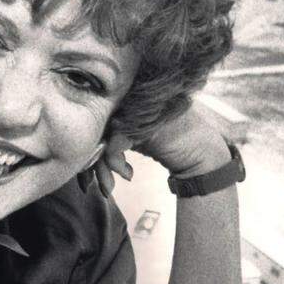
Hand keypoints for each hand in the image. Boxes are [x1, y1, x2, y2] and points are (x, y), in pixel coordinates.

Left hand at [88, 103, 231, 197]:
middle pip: (97, 127)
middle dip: (90, 161)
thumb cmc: (167, 146)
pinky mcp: (147, 120)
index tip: (84, 175)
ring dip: (102, 166)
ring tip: (108, 185)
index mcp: (129, 98)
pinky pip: (116, 140)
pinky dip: (115, 161)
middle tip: (87, 184)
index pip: (98, 119)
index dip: (87, 148)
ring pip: (104, 135)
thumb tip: (81, 150)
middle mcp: (133, 98)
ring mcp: (142, 107)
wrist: (202, 154)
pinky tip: (127, 174)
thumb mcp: (136, 138)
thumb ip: (112, 135)